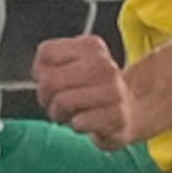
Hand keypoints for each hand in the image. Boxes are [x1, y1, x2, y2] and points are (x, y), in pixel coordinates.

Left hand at [34, 34, 150, 150]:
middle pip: (49, 81)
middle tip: (58, 104)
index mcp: (91, 46)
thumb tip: (41, 76)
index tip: (55, 81)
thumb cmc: (89, 90)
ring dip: (59, 114)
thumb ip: (47, 64)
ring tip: (73, 113)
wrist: (130, 111)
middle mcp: (104, 65)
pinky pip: (78, 123)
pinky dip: (77, 126)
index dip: (41, 72)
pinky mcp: (118, 117)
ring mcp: (114, 91)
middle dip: (46, 98)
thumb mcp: (71, 66)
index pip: (46, 53)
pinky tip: (89, 122)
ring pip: (61, 102)